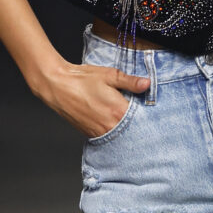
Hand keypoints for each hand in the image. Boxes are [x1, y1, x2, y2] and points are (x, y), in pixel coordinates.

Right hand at [32, 59, 150, 137]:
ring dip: (126, 130)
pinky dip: (114, 132)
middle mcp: (110, 126)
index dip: (149, 116)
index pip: (142, 119)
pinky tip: (114, 123)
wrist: (58, 86)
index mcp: (119, 111)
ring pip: (120, 136)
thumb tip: (147, 84)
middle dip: (139, 125)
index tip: (155, 112)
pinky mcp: (90, 134)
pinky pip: (108, 137)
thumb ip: (130, 81)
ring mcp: (100, 132)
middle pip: (133, 131)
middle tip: (145, 119)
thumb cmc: (83, 79)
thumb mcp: (110, 75)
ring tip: (128, 120)